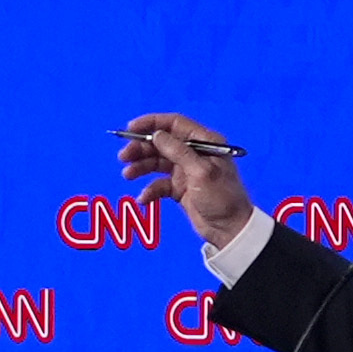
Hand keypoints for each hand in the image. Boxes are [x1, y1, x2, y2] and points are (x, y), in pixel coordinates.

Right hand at [118, 112, 254, 248]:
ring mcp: (186, 171)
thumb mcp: (200, 171)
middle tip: (123, 157)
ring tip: (128, 175)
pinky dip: (150, 190)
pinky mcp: (179, 188)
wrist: (229, 228)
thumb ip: (178, 151)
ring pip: (157, 162)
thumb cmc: (223, 197)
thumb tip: (157, 134)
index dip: (152, 123)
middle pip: (162, 143)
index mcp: (205, 142)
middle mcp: (194, 153)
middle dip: (141, 148)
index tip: (131, 127)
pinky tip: (144, 198)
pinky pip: (159, 184)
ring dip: (141, 167)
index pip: (175, 124)